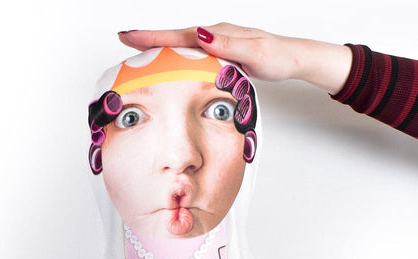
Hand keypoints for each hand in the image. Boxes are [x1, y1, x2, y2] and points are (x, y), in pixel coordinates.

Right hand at [118, 23, 351, 93]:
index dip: (152, 36)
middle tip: (124, 41)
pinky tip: (171, 65)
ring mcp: (217, 43)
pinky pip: (192, 54)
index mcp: (218, 34)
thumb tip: (200, 35)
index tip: (128, 35)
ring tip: (138, 54)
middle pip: (175, 37)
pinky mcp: (221, 52)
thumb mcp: (254, 53)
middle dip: (148, 39)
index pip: (179, 35)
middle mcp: (215, 35)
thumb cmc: (277, 57)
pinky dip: (177, 57)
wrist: (293, 59)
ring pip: (182, 45)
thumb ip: (228, 45)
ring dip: (160, 48)